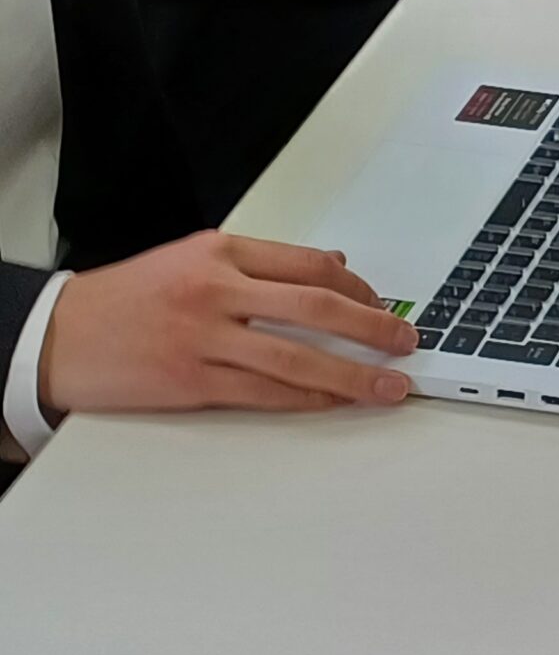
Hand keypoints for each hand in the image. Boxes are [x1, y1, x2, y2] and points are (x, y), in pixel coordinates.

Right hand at [39, 232, 418, 418]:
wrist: (56, 335)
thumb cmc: (124, 298)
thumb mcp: (190, 259)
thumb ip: (260, 264)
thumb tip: (328, 267)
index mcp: (221, 253)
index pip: (310, 266)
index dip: (359, 287)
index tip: (383, 303)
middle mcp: (218, 290)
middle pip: (318, 307)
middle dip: (374, 326)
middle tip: (406, 341)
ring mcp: (205, 337)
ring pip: (299, 357)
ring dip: (354, 375)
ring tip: (388, 384)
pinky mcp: (191, 381)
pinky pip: (265, 393)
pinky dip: (308, 399)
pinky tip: (334, 402)